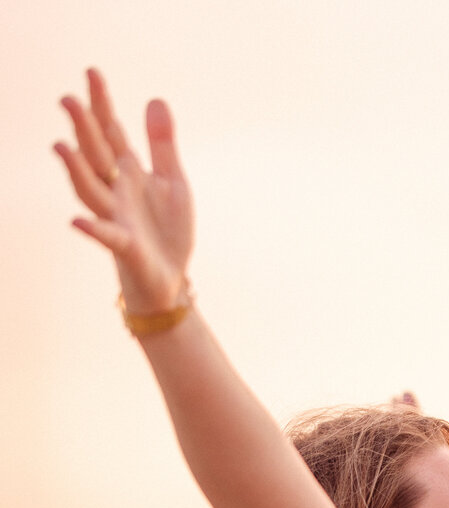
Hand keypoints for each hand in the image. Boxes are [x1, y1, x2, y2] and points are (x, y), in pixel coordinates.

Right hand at [54, 68, 193, 313]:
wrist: (169, 279)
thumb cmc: (168, 231)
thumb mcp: (173, 182)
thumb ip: (162, 144)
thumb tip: (155, 98)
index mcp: (129, 172)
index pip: (111, 132)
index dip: (101, 104)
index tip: (91, 72)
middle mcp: (116, 191)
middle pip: (96, 155)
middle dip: (83, 129)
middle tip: (67, 99)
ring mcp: (117, 218)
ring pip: (91, 191)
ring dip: (76, 170)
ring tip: (61, 147)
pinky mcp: (125, 247)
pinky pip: (106, 236)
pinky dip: (93, 229)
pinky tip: (78, 221)